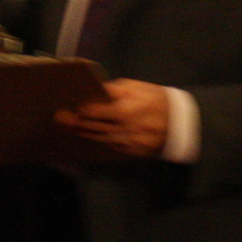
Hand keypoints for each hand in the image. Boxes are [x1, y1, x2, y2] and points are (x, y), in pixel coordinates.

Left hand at [55, 78, 169, 158]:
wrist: (182, 124)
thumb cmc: (159, 100)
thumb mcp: (140, 88)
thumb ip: (116, 90)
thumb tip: (96, 91)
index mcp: (128, 111)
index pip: (99, 112)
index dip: (83, 111)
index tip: (70, 107)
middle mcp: (126, 129)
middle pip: (95, 127)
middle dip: (76, 123)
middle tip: (59, 119)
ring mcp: (129, 143)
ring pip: (100, 139)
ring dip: (83, 134)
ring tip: (68, 129)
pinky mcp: (132, 153)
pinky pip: (111, 147)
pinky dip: (99, 142)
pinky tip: (88, 137)